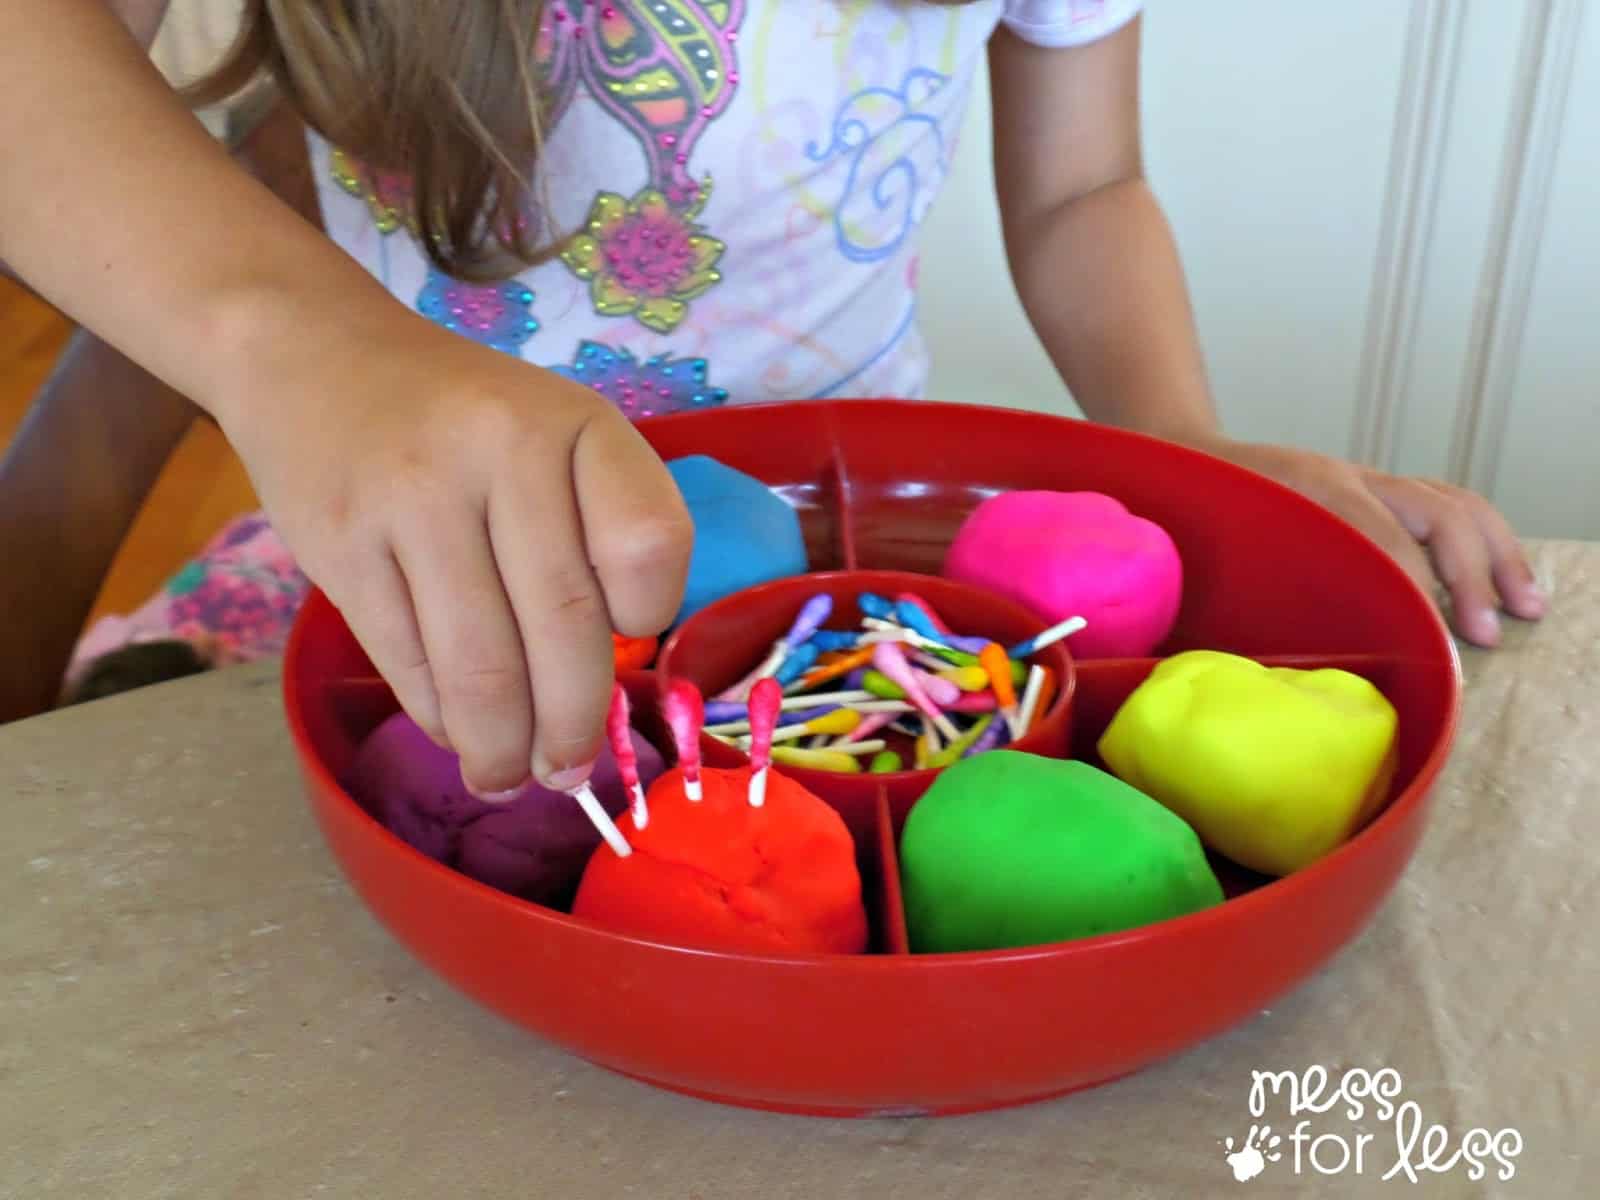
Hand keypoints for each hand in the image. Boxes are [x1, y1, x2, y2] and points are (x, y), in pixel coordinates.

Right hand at [219, 312, 690, 795]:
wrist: (314, 354)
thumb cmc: (463, 419)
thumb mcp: (552, 432)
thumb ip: (592, 527)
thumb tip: (601, 687)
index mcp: (574, 424)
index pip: (648, 539)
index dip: (650, 611)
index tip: (630, 640)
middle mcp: (499, 451)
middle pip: (563, 623)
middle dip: (570, 724)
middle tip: (567, 772)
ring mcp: (411, 498)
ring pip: (479, 664)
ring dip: (502, 746)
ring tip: (511, 778)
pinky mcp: (339, 546)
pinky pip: (406, 662)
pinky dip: (440, 718)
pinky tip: (456, 733)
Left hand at [1187, 436, 1544, 647]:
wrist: (1183, 453)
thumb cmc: (1195, 512)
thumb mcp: (1213, 553)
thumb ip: (1255, 595)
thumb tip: (1296, 662)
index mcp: (1310, 490)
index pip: (1390, 544)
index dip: (1419, 598)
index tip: (1437, 654)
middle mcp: (1348, 477)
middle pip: (1438, 515)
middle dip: (1471, 577)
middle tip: (1482, 637)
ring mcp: (1365, 477)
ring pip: (1451, 504)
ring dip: (1494, 555)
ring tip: (1524, 607)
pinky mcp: (1374, 485)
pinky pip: (1441, 501)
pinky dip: (1480, 538)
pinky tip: (1498, 577)